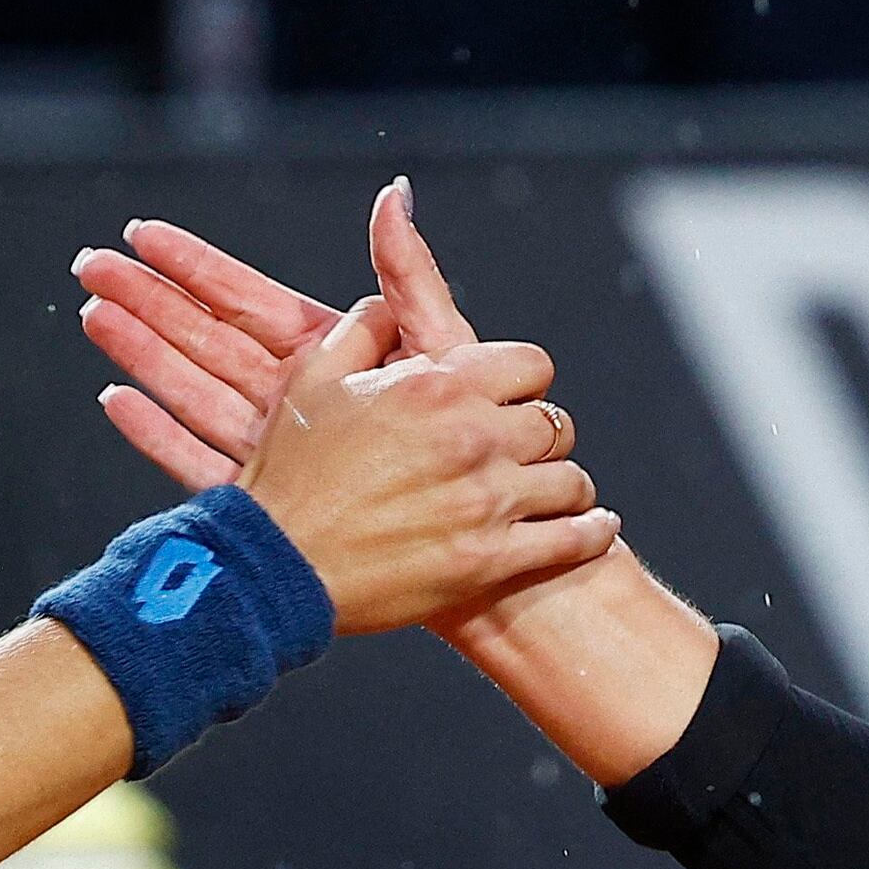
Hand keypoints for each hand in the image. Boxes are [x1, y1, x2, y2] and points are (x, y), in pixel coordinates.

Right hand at [77, 178, 494, 487]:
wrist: (476, 570)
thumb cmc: (476, 453)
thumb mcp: (440, 348)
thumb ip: (410, 280)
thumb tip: (395, 196)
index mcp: (326, 360)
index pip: (250, 299)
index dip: (194, 262)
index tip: (138, 234)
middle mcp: (295, 401)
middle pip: (209, 337)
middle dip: (149, 296)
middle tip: (89, 263)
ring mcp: (280, 452)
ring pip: (197, 389)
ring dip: (142, 349)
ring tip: (89, 311)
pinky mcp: (276, 501)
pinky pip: (205, 462)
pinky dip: (159, 434)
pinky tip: (113, 399)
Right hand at [218, 274, 614, 635]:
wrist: (275, 567)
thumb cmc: (290, 475)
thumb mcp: (313, 378)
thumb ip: (364, 326)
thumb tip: (389, 301)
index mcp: (436, 386)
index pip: (530, 365)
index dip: (521, 382)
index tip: (508, 400)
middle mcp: (472, 437)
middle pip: (554, 421)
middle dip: (538, 435)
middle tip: (519, 452)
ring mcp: (486, 502)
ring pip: (570, 478)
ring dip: (560, 484)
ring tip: (549, 493)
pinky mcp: (491, 560)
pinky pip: (572, 538)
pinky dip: (591, 531)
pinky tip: (593, 525)